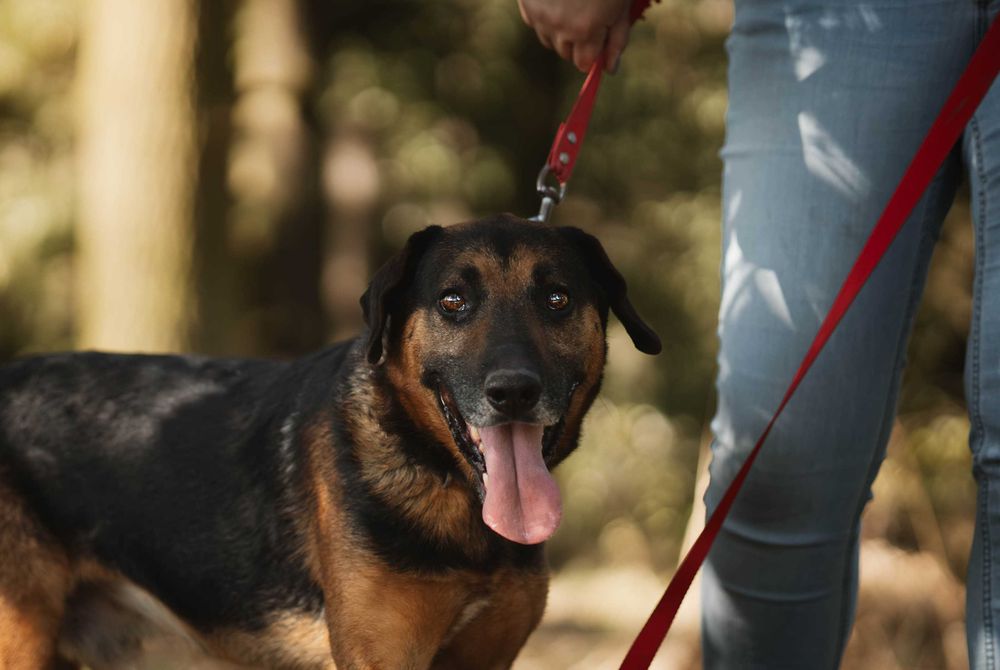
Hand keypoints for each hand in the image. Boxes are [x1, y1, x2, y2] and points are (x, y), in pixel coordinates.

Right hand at [518, 0, 632, 72]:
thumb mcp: (620, 6)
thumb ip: (617, 40)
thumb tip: (610, 69)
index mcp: (586, 30)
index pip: (583, 64)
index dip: (592, 55)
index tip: (597, 43)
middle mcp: (559, 27)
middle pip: (566, 54)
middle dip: (578, 42)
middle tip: (588, 17)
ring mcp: (540, 16)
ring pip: (549, 39)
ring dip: (560, 30)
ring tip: (572, 5)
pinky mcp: (526, 5)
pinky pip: (536, 22)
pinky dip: (545, 15)